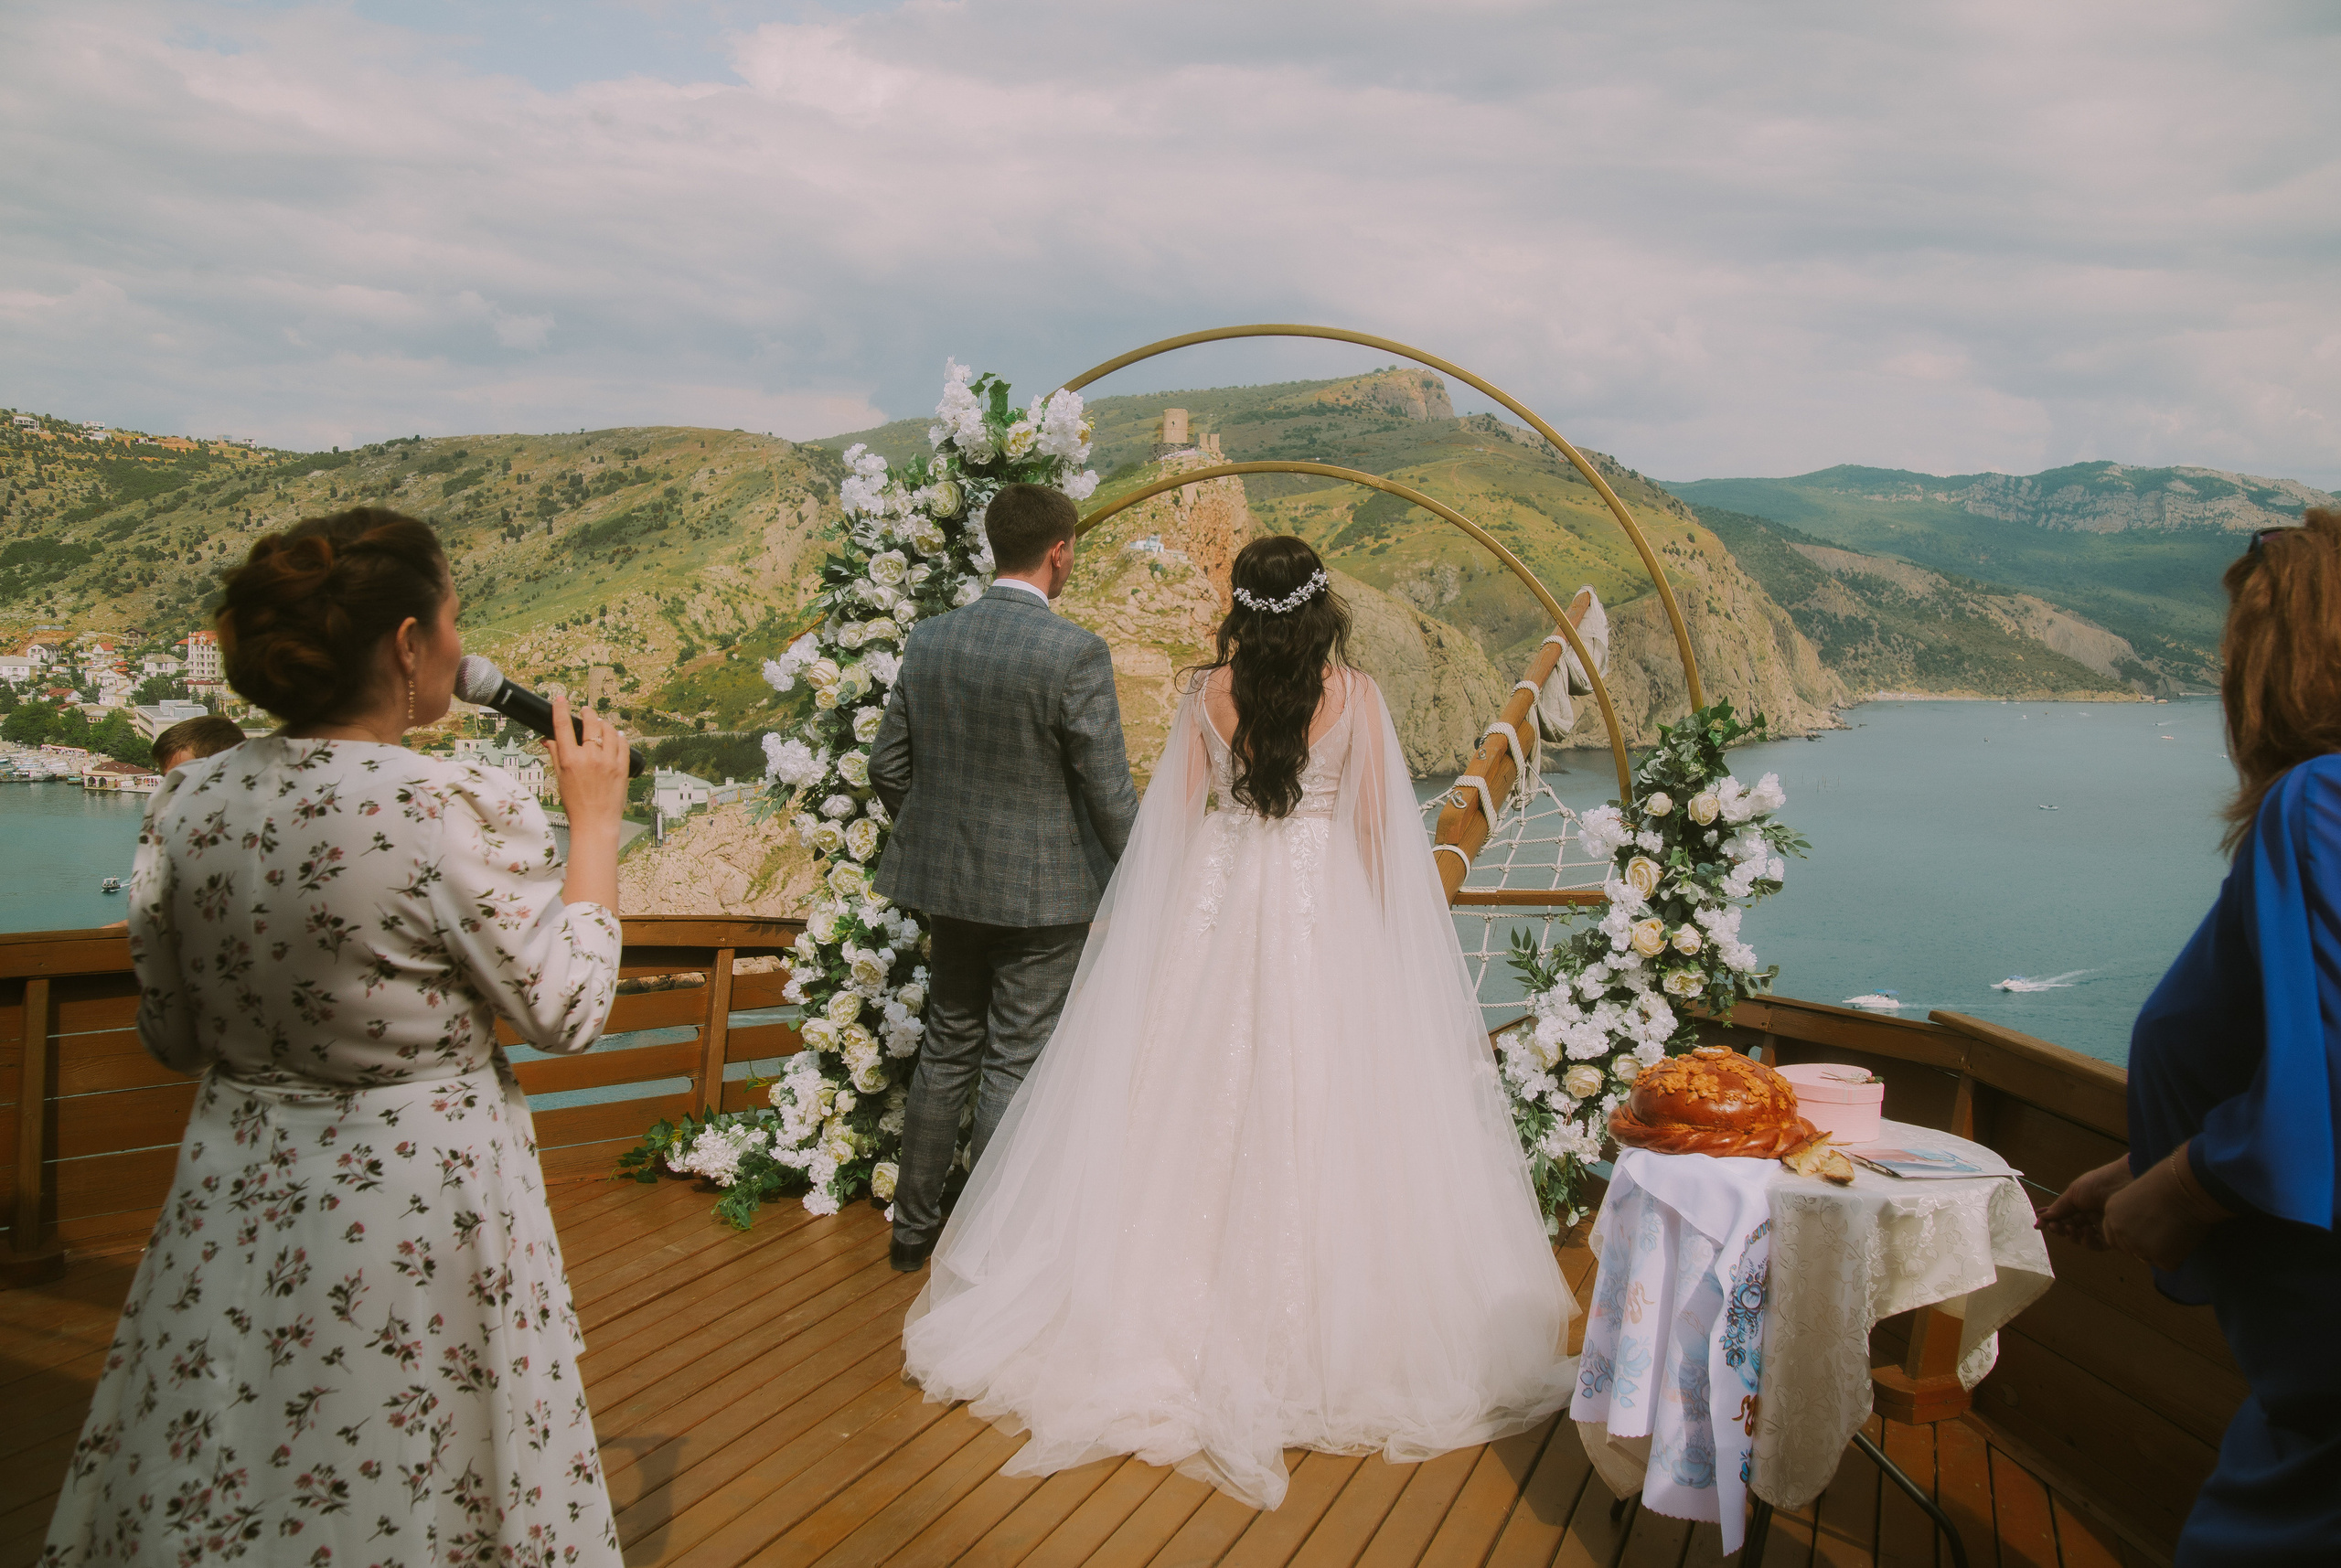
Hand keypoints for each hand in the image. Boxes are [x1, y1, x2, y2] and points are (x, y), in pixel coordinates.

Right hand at [550, 690, 626, 910]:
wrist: (595, 823)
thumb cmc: (575, 804)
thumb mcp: (560, 778)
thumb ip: (555, 755)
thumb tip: (548, 738)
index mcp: (570, 760)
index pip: (563, 726)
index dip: (561, 709)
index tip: (561, 699)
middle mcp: (589, 758)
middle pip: (590, 723)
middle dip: (588, 713)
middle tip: (587, 711)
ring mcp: (608, 762)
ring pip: (608, 730)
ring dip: (604, 723)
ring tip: (601, 724)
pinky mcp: (622, 767)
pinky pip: (623, 743)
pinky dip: (619, 736)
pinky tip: (616, 735)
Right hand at [2035, 1156, 2132, 1249]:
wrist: (2123, 1184)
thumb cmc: (2097, 1184)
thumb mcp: (2074, 1193)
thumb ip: (2059, 1208)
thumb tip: (2042, 1219)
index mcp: (2080, 1203)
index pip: (2063, 1216)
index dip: (2051, 1220)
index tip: (2039, 1224)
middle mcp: (2089, 1216)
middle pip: (2070, 1228)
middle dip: (2060, 1229)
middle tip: (2054, 1227)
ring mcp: (2100, 1226)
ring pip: (2081, 1239)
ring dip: (2072, 1236)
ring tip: (2071, 1229)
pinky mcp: (2112, 1235)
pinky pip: (2096, 1245)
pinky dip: (2087, 1241)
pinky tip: (2085, 1232)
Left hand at [2102, 1149, 2228, 1270]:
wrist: (2186, 1186)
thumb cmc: (2168, 1184)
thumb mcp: (2137, 1196)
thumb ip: (2131, 1215)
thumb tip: (2140, 1231)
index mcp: (2112, 1213)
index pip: (2114, 1237)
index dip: (2132, 1238)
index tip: (2148, 1232)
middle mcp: (2120, 1231)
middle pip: (2130, 1251)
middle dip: (2146, 1247)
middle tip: (2166, 1233)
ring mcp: (2138, 1246)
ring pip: (2149, 1258)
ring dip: (2163, 1251)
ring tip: (2177, 1229)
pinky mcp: (2159, 1257)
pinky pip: (2169, 1264)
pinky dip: (2179, 1255)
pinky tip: (2184, 1236)